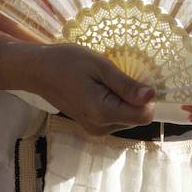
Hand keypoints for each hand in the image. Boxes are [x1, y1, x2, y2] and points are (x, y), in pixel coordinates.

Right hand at [28, 43, 155, 136]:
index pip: (144, 115)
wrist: (39, 71)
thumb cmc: (67, 62)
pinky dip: (115, 103)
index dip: (146, 96)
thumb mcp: (100, 66)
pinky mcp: (92, 126)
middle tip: (117, 74)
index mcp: (103, 113)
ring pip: (127, 118)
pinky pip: (115, 118)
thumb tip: (152, 96)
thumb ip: (126, 84)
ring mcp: (95, 129)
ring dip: (124, 100)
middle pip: (136, 117)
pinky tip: (101, 87)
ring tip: (106, 79)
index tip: (136, 76)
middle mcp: (101, 127)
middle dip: (134, 97)